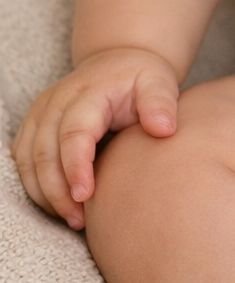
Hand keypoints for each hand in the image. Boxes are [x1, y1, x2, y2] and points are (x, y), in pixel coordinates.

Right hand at [11, 47, 179, 230]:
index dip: (75, 167)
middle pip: (44, 152)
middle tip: (80, 220)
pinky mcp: (34, 124)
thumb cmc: (140, 78)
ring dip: (44, 193)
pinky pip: (22, 159)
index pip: (74, 132)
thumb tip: (163, 130)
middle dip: (57, 191)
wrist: (118, 62)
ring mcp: (42, 112)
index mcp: (89, 92)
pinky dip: (35, 185)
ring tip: (72, 218)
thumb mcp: (158, 82)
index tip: (85, 197)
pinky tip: (57, 203)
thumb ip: (161, 102)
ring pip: (27, 159)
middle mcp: (58, 100)